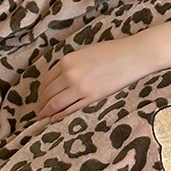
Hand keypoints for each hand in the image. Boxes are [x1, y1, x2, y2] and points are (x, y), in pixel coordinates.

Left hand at [35, 34, 157, 121]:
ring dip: (47, 112)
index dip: (41, 92)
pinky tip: (55, 119)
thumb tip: (62, 79)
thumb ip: (71, 65)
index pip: (46, 80)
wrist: (132, 55)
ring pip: (56, 103)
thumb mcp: (85, 53)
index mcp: (66, 61)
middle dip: (41, 104)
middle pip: (48, 93)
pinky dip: (60, 115)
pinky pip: (71, 108)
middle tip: (38, 112)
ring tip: (42, 118)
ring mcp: (80, 87)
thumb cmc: (112, 51)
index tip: (40, 99)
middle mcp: (69, 74)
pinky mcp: (92, 97)